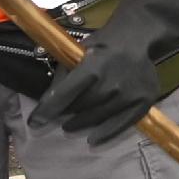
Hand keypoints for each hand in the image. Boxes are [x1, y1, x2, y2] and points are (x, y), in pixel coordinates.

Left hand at [35, 0, 178, 142]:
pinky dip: (105, 134)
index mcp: (94, 66)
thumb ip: (64, 76)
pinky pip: (121, 125)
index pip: (66, 94)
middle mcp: (113, 83)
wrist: (136, 39)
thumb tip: (48, 102)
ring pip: (97, 117)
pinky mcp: (144, 102)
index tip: (35, 123)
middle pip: (81, 108)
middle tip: (61, 118)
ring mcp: (130, 94)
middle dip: (66, 114)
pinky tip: (93, 140)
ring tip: (72, 126)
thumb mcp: (78, 52)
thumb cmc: (102, 46)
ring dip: (81, 123)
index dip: (48, 110)